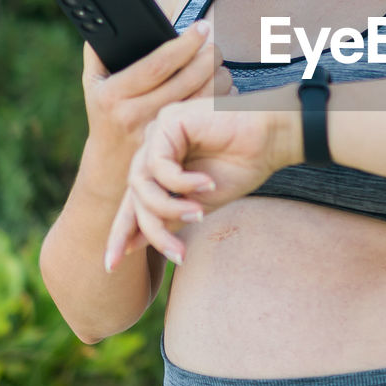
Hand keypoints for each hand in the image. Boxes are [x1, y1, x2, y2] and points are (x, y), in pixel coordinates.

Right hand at [82, 20, 234, 180]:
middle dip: (207, 59)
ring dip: (218, 78)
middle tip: (216, 46)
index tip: (201, 27)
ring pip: (200, 100)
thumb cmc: (105, 114)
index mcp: (116, 94)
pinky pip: (204, 118)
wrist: (109, 168)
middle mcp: (136, 114)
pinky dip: (220, 99)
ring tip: (220, 64)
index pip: (157, 64)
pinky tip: (224, 87)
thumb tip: (107, 19)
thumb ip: (98, 52)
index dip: (184, 44)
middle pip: (185, 81)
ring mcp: (157, 133)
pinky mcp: (175, 145)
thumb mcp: (94, 84)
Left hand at [103, 97, 296, 271]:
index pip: (134, 200)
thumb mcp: (200, 203)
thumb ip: (167, 217)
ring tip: (199, 213)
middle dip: (149, 229)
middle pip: (134, 195)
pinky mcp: (168, 121)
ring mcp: (159, 132)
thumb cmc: (243, 165)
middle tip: (176, 253)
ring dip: (170, 207)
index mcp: (161, 164)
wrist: (272, 135)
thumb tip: (132, 244)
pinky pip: (159, 165)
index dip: (122, 231)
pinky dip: (181, 182)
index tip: (112, 264)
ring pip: (142, 184)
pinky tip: (208, 183)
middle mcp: (155, 146)